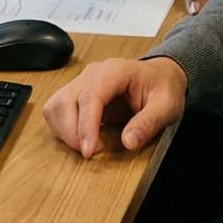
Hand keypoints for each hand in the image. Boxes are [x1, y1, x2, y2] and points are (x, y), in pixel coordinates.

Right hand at [42, 57, 186, 159]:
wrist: (160, 76)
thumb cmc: (163, 87)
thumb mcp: (167, 105)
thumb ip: (149, 123)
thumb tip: (128, 142)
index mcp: (114, 71)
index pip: (90, 97)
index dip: (86, 126)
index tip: (88, 151)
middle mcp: (92, 74)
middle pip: (64, 101)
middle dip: (71, 132)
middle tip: (90, 152)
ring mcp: (81, 83)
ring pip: (54, 106)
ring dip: (63, 131)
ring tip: (85, 146)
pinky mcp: (77, 94)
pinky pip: (56, 110)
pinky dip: (62, 129)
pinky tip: (80, 139)